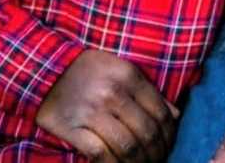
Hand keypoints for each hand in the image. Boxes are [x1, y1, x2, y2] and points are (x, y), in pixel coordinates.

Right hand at [35, 48, 177, 161]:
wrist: (49, 70)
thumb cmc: (90, 71)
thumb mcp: (122, 70)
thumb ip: (148, 91)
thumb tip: (175, 115)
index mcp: (128, 74)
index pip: (160, 112)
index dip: (168, 135)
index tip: (168, 146)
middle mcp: (112, 92)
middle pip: (146, 133)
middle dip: (156, 154)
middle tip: (156, 161)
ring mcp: (92, 111)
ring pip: (127, 147)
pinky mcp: (73, 127)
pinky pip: (100, 155)